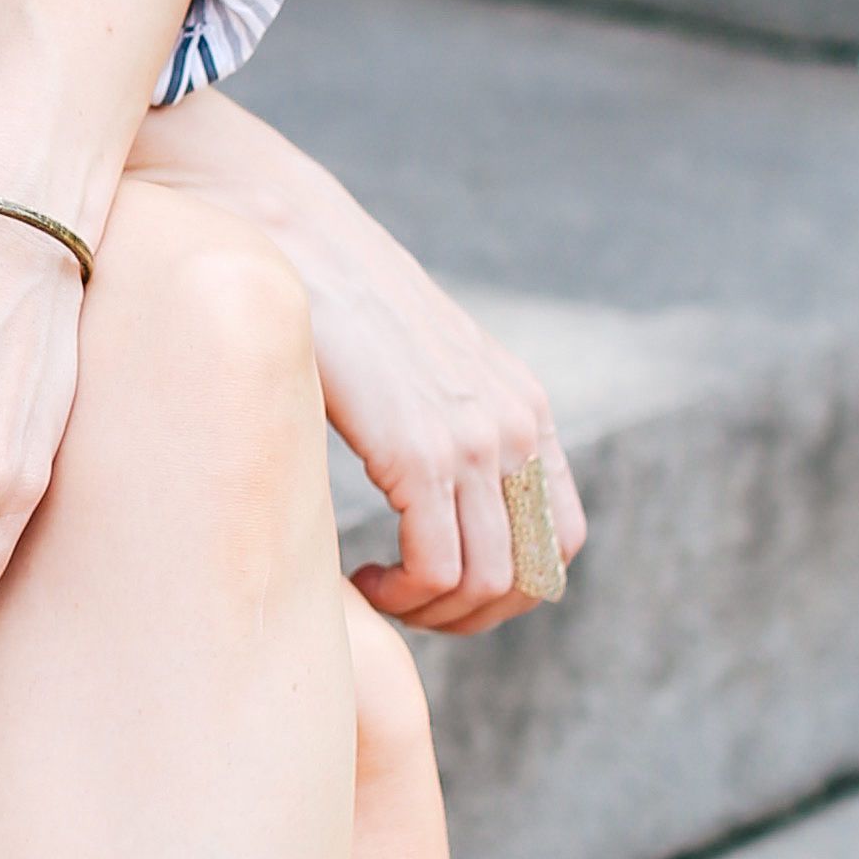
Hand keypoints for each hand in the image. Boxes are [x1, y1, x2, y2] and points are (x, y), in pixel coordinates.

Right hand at [310, 213, 583, 635]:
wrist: (294, 242)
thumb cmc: (337, 308)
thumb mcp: (421, 369)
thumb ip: (446, 421)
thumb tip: (430, 497)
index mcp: (525, 408)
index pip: (564, 537)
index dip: (510, 587)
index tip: (441, 587)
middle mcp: (515, 425)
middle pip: (535, 575)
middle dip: (471, 616)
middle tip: (407, 604)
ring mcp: (473, 438)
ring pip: (487, 583)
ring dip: (431, 612)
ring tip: (378, 591)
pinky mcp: (419, 451)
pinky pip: (435, 568)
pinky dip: (400, 596)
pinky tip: (360, 579)